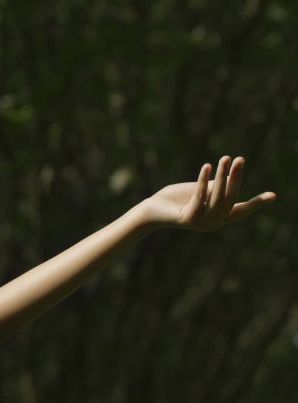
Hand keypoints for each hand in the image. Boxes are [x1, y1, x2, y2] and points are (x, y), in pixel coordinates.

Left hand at [138, 155, 276, 231]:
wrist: (150, 211)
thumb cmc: (174, 200)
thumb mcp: (199, 190)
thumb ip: (215, 186)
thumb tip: (229, 175)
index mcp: (218, 218)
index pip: (241, 211)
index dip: (256, 203)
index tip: (273, 195)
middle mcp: (213, 223)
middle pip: (230, 198)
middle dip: (236, 177)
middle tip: (239, 158)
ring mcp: (201, 223)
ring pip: (217, 197)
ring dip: (221, 175)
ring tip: (224, 158)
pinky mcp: (188, 218)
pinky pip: (200, 197)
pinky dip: (203, 180)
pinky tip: (206, 166)